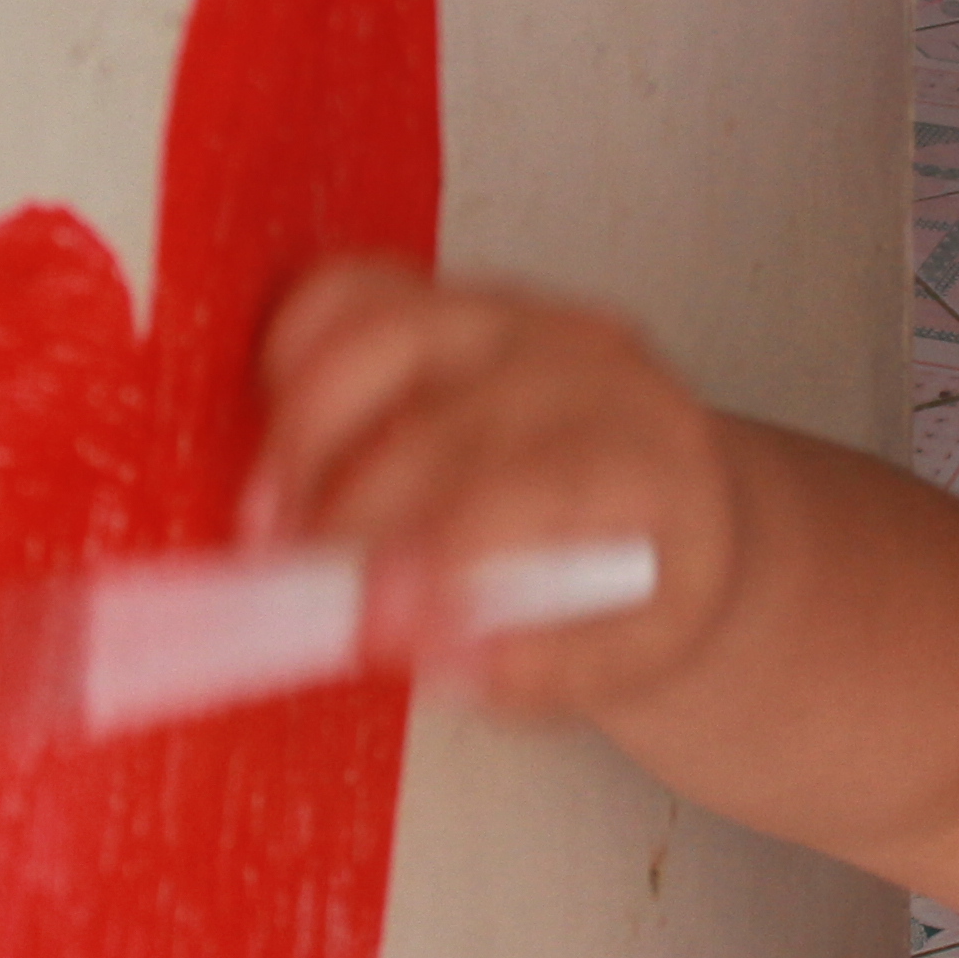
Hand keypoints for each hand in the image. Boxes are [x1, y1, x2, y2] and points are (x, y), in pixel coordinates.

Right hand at [247, 256, 743, 720]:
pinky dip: (297, 355)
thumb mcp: (629, 655)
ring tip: (274, 522)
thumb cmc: (655, 578)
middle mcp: (583, 369)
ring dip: (303, 435)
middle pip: (439, 422)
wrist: (683, 502)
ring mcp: (517, 318)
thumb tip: (426, 649)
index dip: (435, 556)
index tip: (374, 620)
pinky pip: (352, 292)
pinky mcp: (457, 298)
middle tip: (301, 596)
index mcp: (646, 456)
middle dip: (350, 518)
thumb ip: (532, 664)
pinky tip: (286, 438)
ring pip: (380, 333)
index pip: (526, 490)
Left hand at [250, 256, 958, 957]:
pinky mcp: (698, 545)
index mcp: (479, 320)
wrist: (712, 563)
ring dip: (433, 569)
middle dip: (350, 500)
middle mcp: (568, 351)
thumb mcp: (437, 450)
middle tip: (307, 586)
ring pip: (515, 483)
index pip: (363, 309)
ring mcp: (646, 435)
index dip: (296, 398)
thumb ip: (344, 476)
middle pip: (431, 399)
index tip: (259, 504)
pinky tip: (481, 678)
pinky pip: (591, 613)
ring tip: (388, 633)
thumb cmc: (541, 513)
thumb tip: (250, 549)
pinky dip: (521, 661)